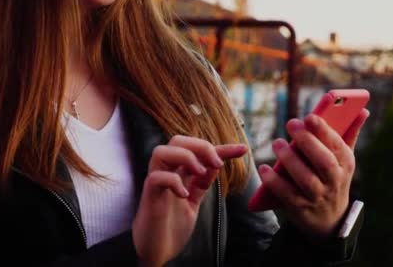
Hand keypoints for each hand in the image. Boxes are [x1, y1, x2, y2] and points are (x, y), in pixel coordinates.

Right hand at [132, 135, 246, 266]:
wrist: (156, 252)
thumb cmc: (171, 227)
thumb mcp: (194, 201)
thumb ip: (201, 182)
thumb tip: (216, 163)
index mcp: (177, 173)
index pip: (198, 151)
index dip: (222, 147)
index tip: (242, 149)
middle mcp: (166, 173)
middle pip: (177, 141)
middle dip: (200, 146)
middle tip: (217, 163)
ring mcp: (156, 183)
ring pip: (161, 151)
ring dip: (185, 157)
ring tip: (200, 173)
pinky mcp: (149, 197)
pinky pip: (156, 178)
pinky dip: (173, 181)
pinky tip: (185, 195)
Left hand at [258, 109, 368, 237]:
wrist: (329, 220)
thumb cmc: (333, 178)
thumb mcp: (343, 160)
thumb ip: (349, 134)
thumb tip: (362, 110)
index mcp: (345, 164)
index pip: (338, 145)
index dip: (324, 131)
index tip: (310, 116)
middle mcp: (334, 181)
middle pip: (323, 161)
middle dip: (307, 141)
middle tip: (291, 123)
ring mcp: (317, 196)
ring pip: (305, 179)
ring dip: (290, 160)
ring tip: (277, 143)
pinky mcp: (300, 208)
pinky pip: (286, 194)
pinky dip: (274, 181)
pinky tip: (264, 168)